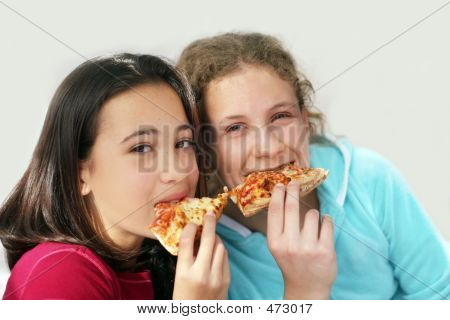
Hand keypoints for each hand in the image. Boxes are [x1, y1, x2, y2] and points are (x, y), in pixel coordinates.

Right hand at [173, 212, 229, 299]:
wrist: (198, 318)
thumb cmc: (184, 299)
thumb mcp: (178, 278)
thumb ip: (186, 259)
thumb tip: (195, 238)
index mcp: (184, 273)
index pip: (187, 242)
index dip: (190, 228)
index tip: (191, 223)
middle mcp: (201, 273)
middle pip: (208, 241)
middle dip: (209, 224)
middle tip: (209, 214)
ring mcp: (216, 277)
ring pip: (220, 248)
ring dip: (216, 238)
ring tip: (212, 235)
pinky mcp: (226, 281)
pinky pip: (226, 259)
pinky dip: (221, 251)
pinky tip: (217, 250)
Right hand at [267, 181, 336, 299]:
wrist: (307, 287)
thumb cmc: (291, 261)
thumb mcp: (278, 246)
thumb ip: (279, 225)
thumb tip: (282, 196)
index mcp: (275, 242)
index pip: (275, 211)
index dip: (278, 194)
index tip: (281, 184)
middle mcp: (290, 245)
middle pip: (292, 208)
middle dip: (294, 191)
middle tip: (295, 183)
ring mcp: (308, 248)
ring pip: (312, 214)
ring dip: (314, 214)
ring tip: (312, 226)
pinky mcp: (325, 250)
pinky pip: (327, 222)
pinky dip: (326, 221)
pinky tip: (324, 226)